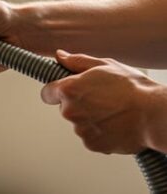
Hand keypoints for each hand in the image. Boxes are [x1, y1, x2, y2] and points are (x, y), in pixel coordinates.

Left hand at [41, 50, 165, 154]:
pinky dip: (100, 133)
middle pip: (65, 108)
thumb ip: (77, 61)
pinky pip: (91, 137)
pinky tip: (115, 124)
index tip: (65, 91)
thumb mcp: (104, 65)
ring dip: (90, 119)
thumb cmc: (133, 89)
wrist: (154, 115)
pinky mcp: (92, 145)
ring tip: (112, 111)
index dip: (56, 91)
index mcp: (69, 90)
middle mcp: (70, 111)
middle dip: (78, 104)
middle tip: (101, 99)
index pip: (46, 93)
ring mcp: (80, 130)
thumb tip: (60, 56)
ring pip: (79, 124)